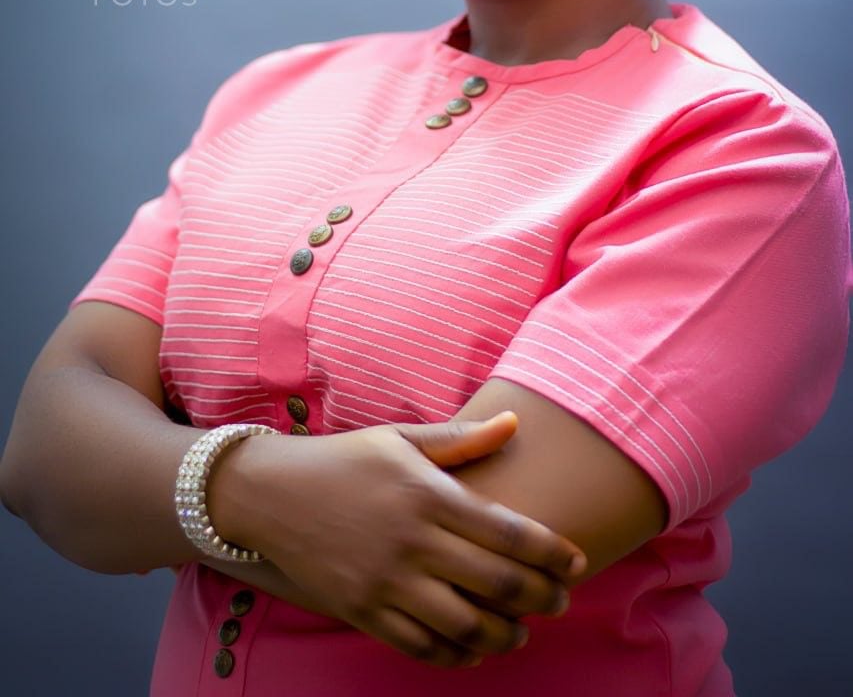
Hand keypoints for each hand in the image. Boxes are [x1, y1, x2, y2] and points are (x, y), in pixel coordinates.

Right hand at [208, 411, 586, 669]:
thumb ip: (461, 439)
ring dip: (505, 636)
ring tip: (521, 631)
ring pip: (466, 626)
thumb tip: (514, 423)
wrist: (272, 494)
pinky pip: (421, 647)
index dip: (552, 553)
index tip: (577, 562)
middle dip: (542, 598)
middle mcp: (412, 541)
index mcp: (428, 494)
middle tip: (560, 601)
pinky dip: (456, 655)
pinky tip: (474, 650)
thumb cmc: (345, 460)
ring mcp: (386, 582)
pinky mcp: (363, 611)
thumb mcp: (400, 439)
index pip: (508, 532)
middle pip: (498, 584)